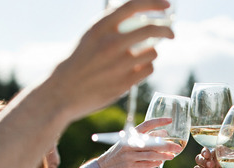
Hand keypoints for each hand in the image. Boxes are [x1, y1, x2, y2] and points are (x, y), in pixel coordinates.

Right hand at [49, 0, 174, 120]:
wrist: (62, 92)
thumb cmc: (77, 62)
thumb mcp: (89, 37)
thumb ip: (110, 27)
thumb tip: (138, 18)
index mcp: (99, 28)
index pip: (132, 6)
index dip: (153, 3)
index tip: (166, 5)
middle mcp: (110, 43)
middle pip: (151, 30)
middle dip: (167, 30)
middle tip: (171, 33)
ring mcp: (118, 64)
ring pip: (152, 52)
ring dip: (151, 53)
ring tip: (140, 57)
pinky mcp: (124, 83)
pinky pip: (148, 69)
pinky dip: (146, 68)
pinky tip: (136, 69)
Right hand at [97, 118, 182, 167]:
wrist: (104, 167)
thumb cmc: (120, 152)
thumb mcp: (130, 142)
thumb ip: (146, 138)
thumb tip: (164, 134)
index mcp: (130, 135)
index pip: (146, 124)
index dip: (158, 121)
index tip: (170, 120)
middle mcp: (130, 143)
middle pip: (152, 142)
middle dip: (167, 145)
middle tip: (178, 147)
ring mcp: (129, 155)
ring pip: (151, 154)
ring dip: (163, 156)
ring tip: (172, 156)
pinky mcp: (129, 166)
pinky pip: (145, 164)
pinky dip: (154, 163)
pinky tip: (161, 162)